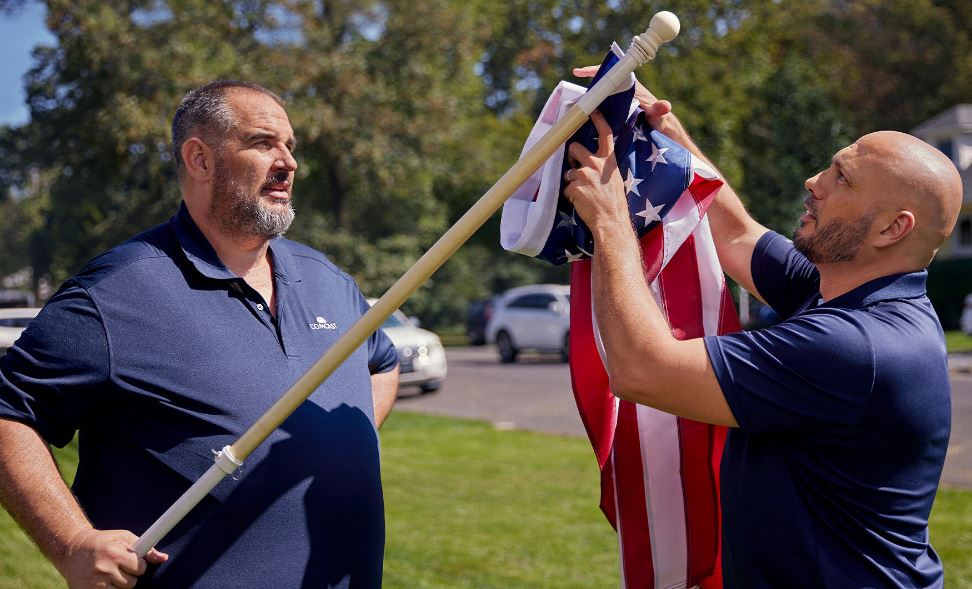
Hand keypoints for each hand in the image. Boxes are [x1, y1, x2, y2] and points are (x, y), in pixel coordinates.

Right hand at [57, 528, 167, 588]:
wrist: (71, 550)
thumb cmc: (102, 542)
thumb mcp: (123, 538)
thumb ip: (145, 548)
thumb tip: (163, 558)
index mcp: (114, 553)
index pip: (140, 568)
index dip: (139, 566)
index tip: (133, 563)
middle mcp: (104, 569)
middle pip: (132, 583)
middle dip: (129, 576)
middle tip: (119, 568)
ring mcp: (94, 584)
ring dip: (119, 585)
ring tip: (110, 575)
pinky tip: (104, 582)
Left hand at [563, 111, 629, 230]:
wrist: (611, 221)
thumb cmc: (614, 203)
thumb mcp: (614, 178)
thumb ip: (604, 167)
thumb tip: (592, 162)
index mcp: (609, 160)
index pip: (605, 134)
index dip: (598, 120)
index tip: (592, 111)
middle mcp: (596, 163)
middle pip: (575, 147)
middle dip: (572, 155)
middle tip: (575, 165)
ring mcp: (584, 174)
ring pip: (568, 170)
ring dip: (571, 179)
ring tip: (583, 191)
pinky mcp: (574, 186)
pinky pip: (567, 187)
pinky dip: (571, 194)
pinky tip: (580, 201)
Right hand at [572, 66, 672, 130]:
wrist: (660, 128)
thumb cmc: (660, 120)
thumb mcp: (659, 116)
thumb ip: (660, 111)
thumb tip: (664, 105)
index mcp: (631, 86)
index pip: (612, 73)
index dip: (596, 70)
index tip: (580, 71)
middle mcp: (625, 88)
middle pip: (605, 80)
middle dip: (590, 79)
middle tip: (576, 78)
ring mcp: (621, 97)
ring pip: (603, 90)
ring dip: (590, 93)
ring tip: (575, 98)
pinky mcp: (618, 106)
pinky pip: (604, 100)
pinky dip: (594, 102)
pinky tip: (584, 109)